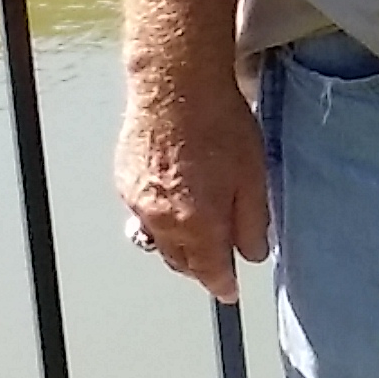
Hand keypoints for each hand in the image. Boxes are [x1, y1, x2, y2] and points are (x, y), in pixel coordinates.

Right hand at [116, 65, 270, 302]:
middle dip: (199, 265)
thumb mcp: (254, 177)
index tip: (229, 292)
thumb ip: (253, 224)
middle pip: (180, 261)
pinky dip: (160, 214)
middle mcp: (161, 220)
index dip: (222, 285)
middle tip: (217, 259)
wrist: (176, 85)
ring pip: (157, 239)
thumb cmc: (220, 124)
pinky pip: (143, 212)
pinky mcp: (124, 180)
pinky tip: (177, 193)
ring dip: (177, 242)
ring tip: (197, 228)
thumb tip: (252, 254)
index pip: (209, 272)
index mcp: (197, 224)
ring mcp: (137, 201)